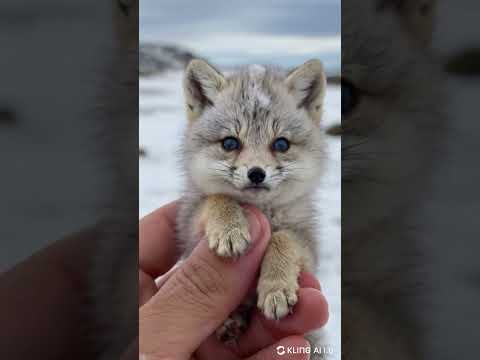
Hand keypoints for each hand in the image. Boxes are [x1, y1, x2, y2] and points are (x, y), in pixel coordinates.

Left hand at [139, 201, 328, 359]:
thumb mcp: (151, 337)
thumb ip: (198, 288)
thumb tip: (251, 228)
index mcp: (127, 287)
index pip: (167, 230)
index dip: (216, 218)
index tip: (261, 217)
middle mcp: (154, 311)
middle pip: (216, 279)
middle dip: (264, 275)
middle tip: (305, 273)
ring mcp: (180, 345)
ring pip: (235, 322)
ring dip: (279, 317)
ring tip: (313, 308)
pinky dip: (269, 356)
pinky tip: (294, 347)